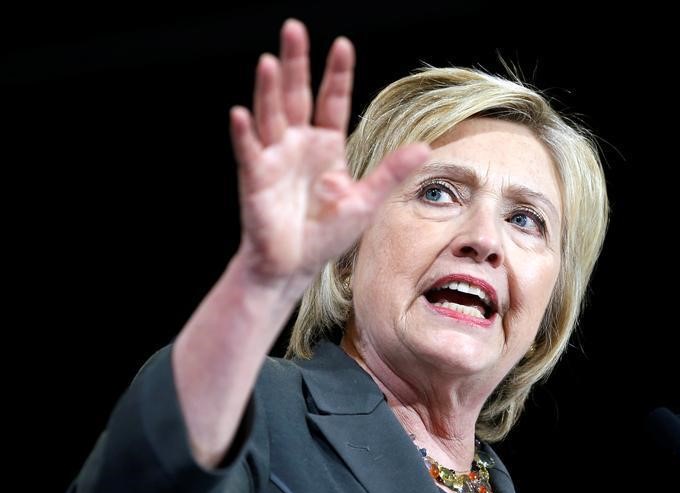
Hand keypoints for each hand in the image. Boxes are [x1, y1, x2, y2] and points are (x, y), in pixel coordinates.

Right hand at [229, 19, 429, 283]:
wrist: (294, 265)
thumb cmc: (327, 234)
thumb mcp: (365, 201)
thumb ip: (390, 172)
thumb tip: (425, 147)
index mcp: (326, 146)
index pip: (332, 101)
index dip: (337, 74)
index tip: (342, 44)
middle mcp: (299, 144)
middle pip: (297, 96)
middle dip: (296, 63)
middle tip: (293, 28)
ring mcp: (275, 158)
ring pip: (271, 115)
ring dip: (268, 90)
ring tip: (268, 61)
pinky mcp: (256, 178)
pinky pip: (250, 151)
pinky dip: (244, 134)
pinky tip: (241, 114)